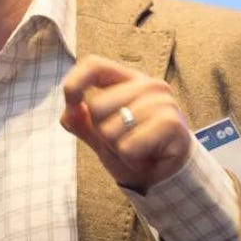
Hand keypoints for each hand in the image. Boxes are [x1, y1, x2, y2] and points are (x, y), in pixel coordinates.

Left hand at [60, 56, 192, 191]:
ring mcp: (162, 102)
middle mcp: (148, 85)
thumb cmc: (133, 149)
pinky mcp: (171, 123)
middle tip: (124, 140)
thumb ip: (80, 121)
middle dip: (101, 133)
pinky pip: (127, 147)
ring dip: (116, 149)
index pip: (94, 65)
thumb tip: (68, 113)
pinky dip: (129, 159)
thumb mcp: (99, 135)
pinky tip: (144, 157)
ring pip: (109, 130)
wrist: (165, 175)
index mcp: (128, 79)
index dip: (75, 83)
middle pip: (96, 106)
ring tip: (135, 150)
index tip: (71, 105)